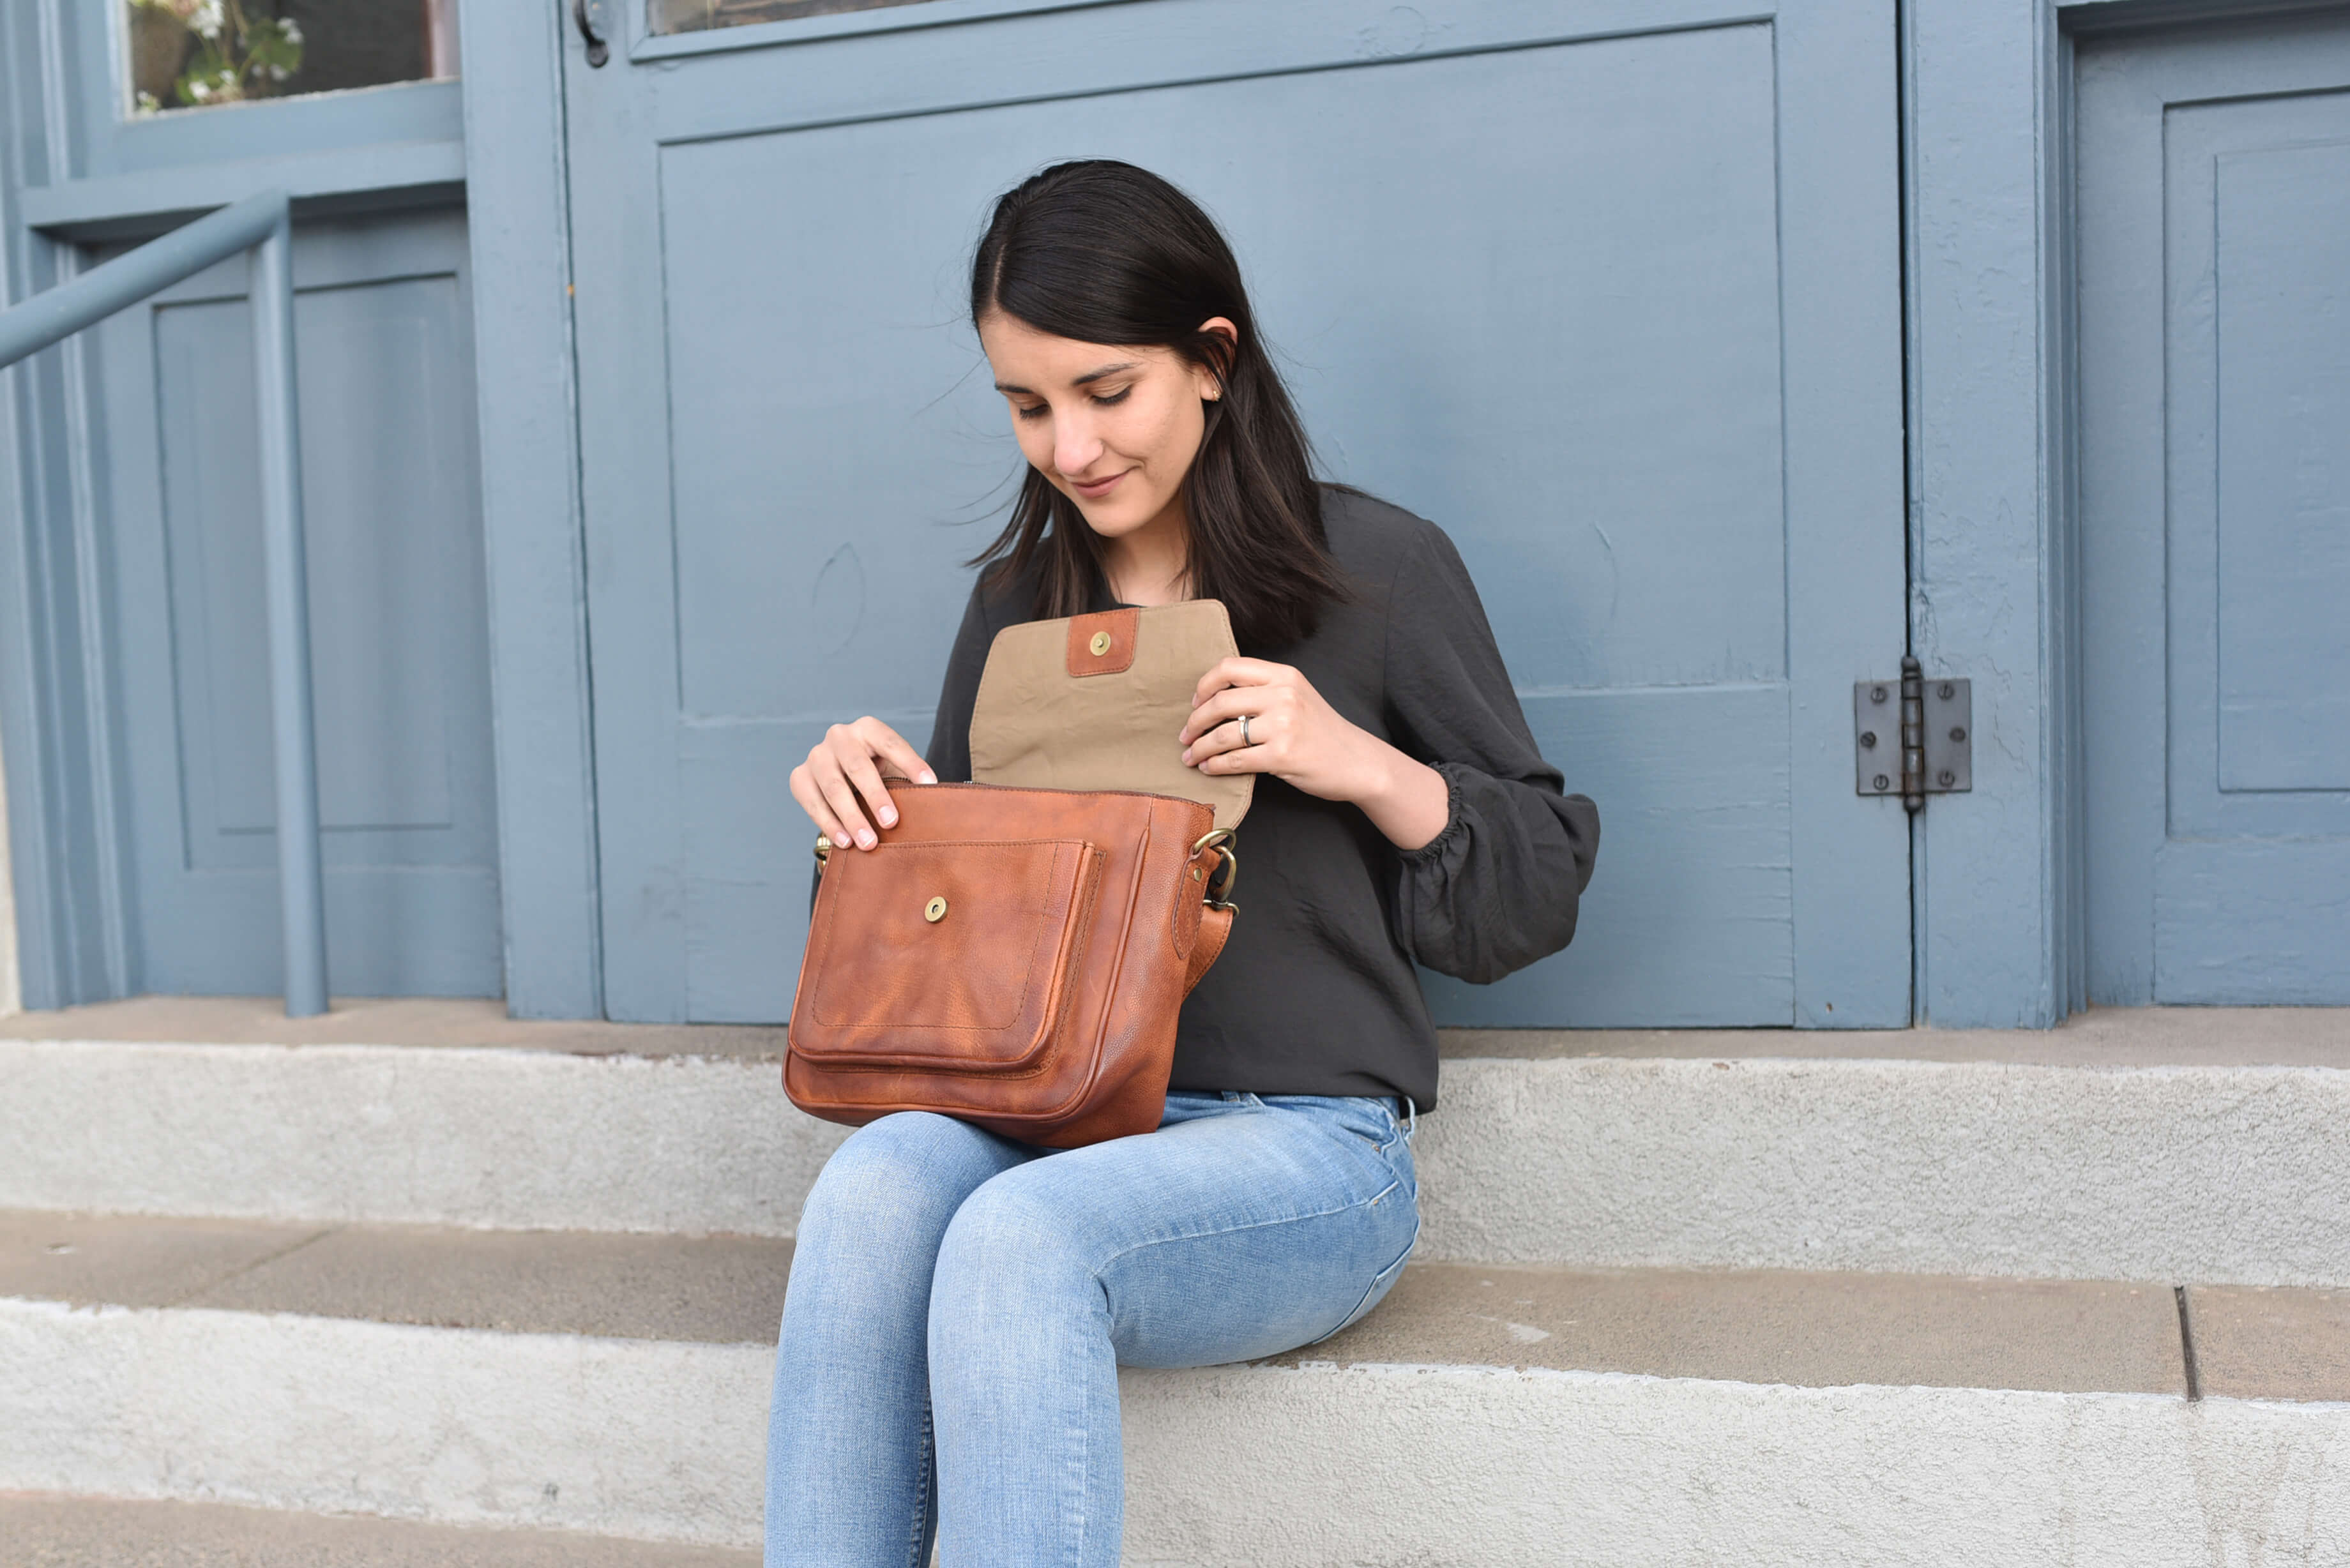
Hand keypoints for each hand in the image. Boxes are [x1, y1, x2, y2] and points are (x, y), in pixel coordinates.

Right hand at [789, 718, 934, 851]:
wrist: (840, 776)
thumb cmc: (876, 773)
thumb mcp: (893, 767)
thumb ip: (908, 778)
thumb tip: (935, 798)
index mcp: (868, 728)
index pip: (892, 743)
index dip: (911, 763)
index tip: (930, 784)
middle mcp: (839, 736)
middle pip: (857, 766)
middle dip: (875, 796)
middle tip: (891, 823)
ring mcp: (816, 756)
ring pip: (832, 787)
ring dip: (851, 817)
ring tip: (868, 843)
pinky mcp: (799, 777)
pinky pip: (813, 803)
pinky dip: (829, 824)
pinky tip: (845, 842)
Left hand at [1177, 658, 1449, 849]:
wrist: (1357, 761)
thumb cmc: (1321, 731)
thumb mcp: (1296, 697)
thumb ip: (1263, 691)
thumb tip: (1212, 699)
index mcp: (1284, 675)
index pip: (1230, 667)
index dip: (1204, 685)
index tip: (1195, 703)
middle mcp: (1283, 695)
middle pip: (1220, 701)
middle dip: (1194, 722)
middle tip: (1185, 736)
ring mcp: (1283, 725)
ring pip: (1223, 734)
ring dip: (1200, 748)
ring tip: (1191, 757)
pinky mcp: (1282, 755)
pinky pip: (1235, 759)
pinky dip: (1216, 765)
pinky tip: (1209, 769)